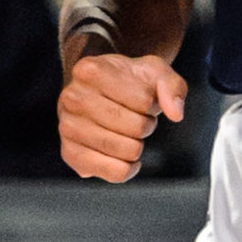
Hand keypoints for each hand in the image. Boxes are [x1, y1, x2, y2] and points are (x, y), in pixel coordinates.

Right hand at [57, 51, 186, 181]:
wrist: (97, 91)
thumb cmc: (128, 82)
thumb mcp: (154, 72)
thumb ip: (172, 87)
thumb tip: (175, 114)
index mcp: (90, 69)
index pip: (144, 101)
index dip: (152, 104)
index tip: (143, 98)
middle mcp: (71, 97)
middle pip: (136, 127)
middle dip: (146, 125)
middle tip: (135, 117)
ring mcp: (67, 126)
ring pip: (127, 151)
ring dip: (137, 145)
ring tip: (126, 132)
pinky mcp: (69, 153)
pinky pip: (115, 172)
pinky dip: (129, 168)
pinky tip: (124, 156)